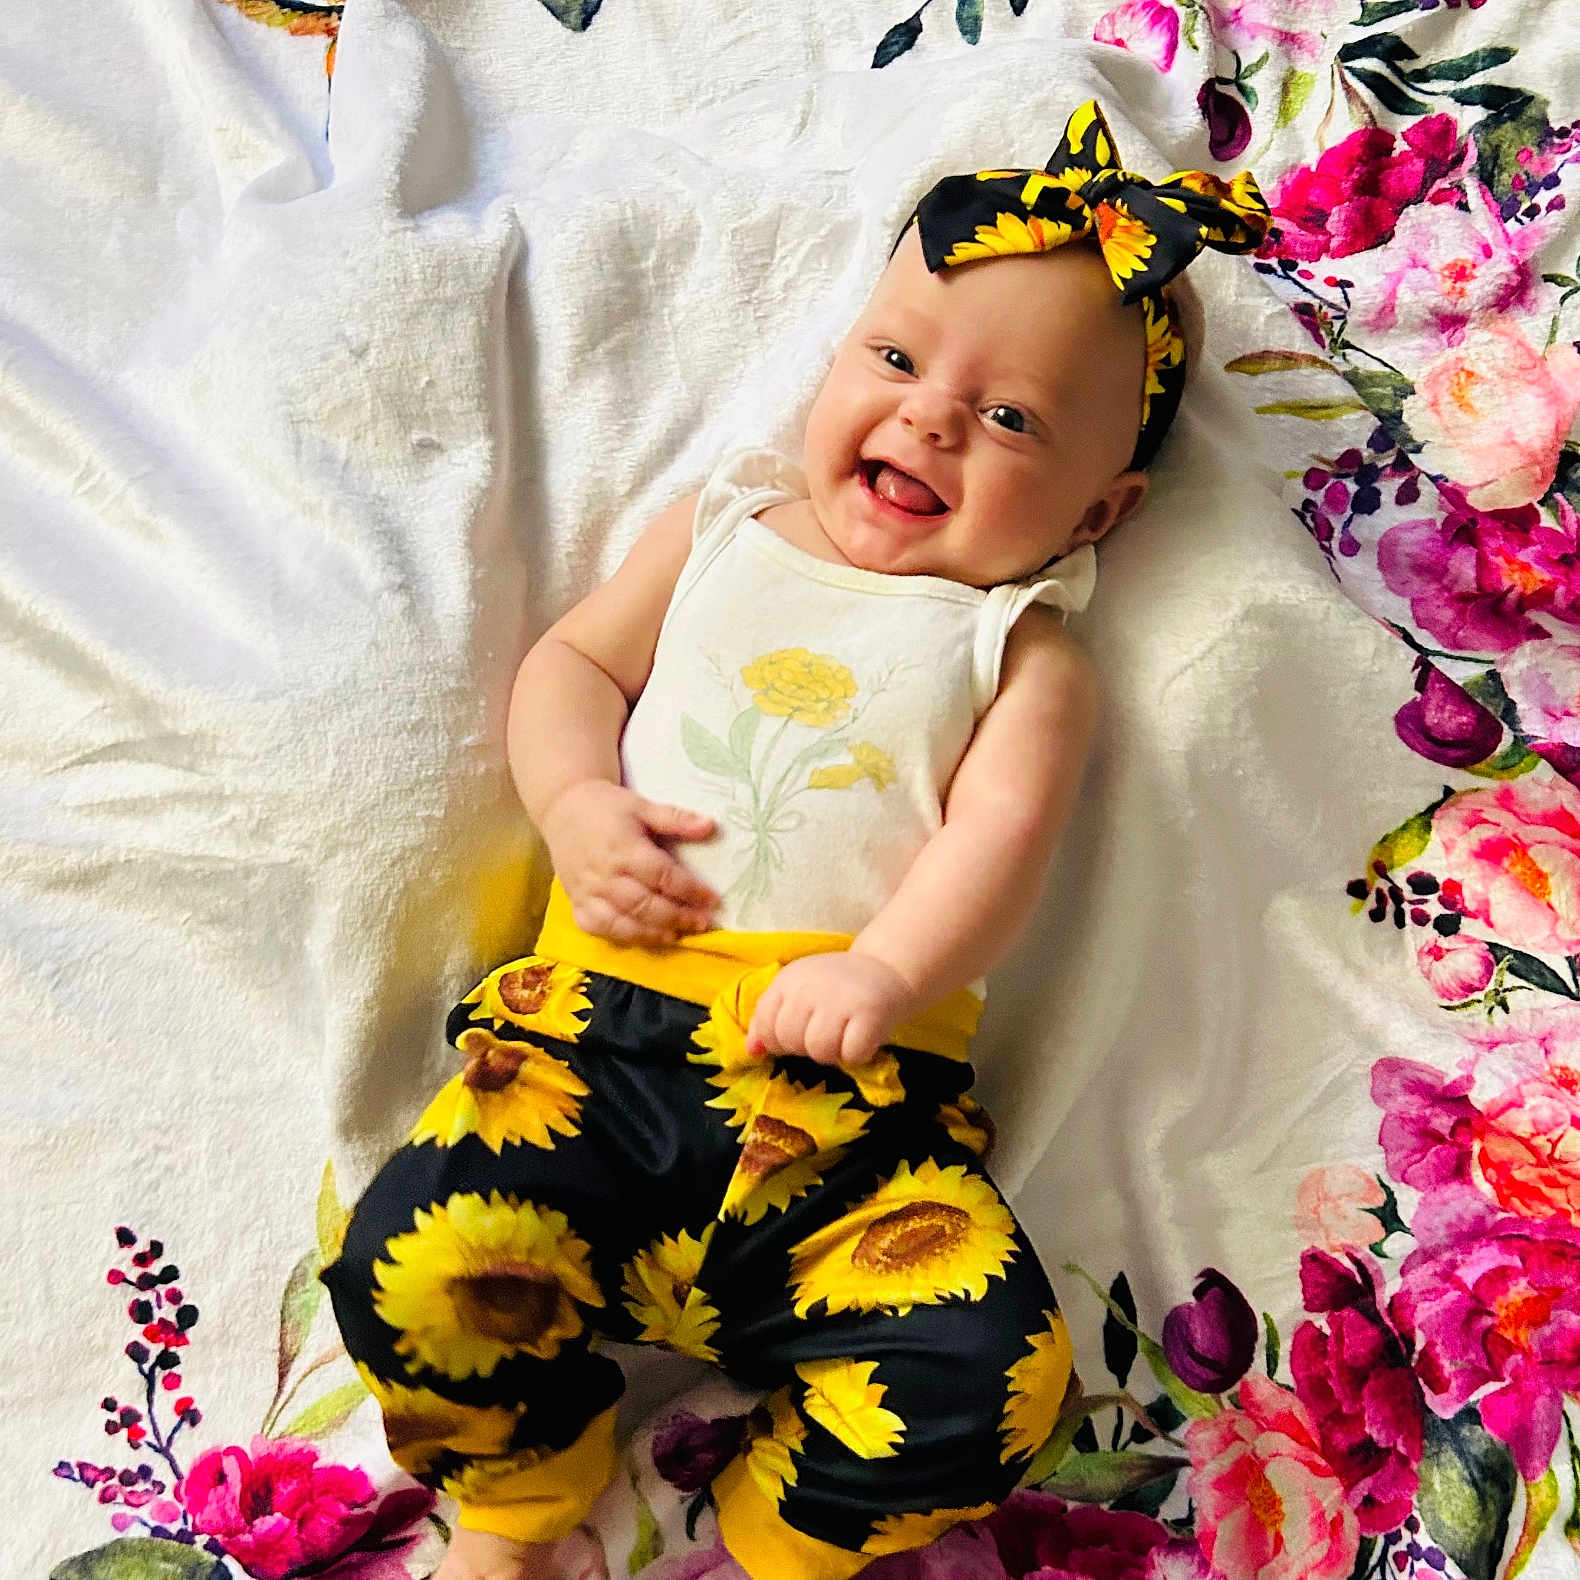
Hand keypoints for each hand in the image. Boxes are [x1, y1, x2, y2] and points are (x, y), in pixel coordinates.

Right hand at [539, 780, 717, 943]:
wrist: (561, 808)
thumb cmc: (606, 807)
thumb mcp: (642, 805)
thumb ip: (676, 818)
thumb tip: (711, 826)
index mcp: (623, 849)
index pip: (662, 876)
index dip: (690, 890)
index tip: (712, 899)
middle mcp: (605, 875)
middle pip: (645, 905)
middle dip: (676, 917)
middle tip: (702, 923)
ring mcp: (587, 893)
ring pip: (622, 923)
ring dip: (653, 933)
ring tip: (677, 935)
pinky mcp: (576, 903)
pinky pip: (598, 929)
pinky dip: (621, 937)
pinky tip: (643, 937)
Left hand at [745, 952, 918, 1067]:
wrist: (888, 968)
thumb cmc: (837, 988)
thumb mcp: (797, 994)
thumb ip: (769, 1020)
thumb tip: (752, 1051)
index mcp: (789, 979)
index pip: (765, 1024)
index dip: (777, 1040)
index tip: (798, 1033)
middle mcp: (810, 986)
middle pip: (789, 1041)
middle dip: (805, 1047)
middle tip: (826, 1032)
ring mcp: (840, 999)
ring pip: (818, 1051)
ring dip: (832, 1053)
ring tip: (843, 1035)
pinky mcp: (870, 1013)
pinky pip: (851, 1056)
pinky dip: (857, 1055)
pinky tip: (862, 1037)